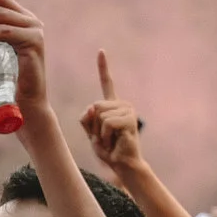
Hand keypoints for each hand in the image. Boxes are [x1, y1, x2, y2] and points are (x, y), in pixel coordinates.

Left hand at [79, 51, 145, 174]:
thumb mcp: (91, 133)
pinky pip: (106, 123)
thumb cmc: (108, 150)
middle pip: (95, 105)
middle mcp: (123, 104)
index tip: (101, 51)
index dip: (103, 67)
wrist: (123, 165)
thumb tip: (92, 108)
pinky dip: (105, 136)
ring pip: (100, 114)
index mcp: (113, 105)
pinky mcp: (130, 120)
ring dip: (100, 133)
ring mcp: (128, 111)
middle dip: (94, 125)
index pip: (107, 82)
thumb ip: (86, 119)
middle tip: (105, 138)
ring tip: (111, 141)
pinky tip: (115, 142)